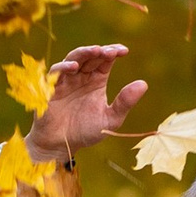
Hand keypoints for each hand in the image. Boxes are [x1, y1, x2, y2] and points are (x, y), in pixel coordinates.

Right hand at [31, 43, 145, 154]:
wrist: (60, 145)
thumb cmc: (85, 132)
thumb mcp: (110, 119)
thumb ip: (125, 102)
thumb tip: (144, 84)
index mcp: (96, 80)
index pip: (105, 60)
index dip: (113, 52)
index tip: (124, 51)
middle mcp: (81, 77)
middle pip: (90, 56)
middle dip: (100, 51)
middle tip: (110, 51)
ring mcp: (66, 81)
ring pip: (73, 59)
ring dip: (83, 53)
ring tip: (95, 51)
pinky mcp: (50, 88)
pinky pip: (55, 73)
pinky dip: (64, 68)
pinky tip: (74, 67)